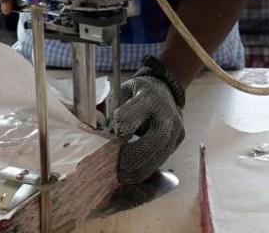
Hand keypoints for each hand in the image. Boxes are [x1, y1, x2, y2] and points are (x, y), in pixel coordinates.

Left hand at [111, 56, 185, 184]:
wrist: (164, 91)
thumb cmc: (135, 94)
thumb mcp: (121, 92)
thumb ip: (108, 109)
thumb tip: (90, 127)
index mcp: (149, 96)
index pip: (140, 107)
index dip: (127, 119)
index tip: (115, 128)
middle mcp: (167, 112)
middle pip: (158, 136)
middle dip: (137, 154)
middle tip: (119, 166)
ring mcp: (176, 127)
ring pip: (162, 153)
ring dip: (141, 168)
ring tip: (123, 176)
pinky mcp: (178, 140)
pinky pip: (162, 158)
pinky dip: (147, 168)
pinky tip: (132, 174)